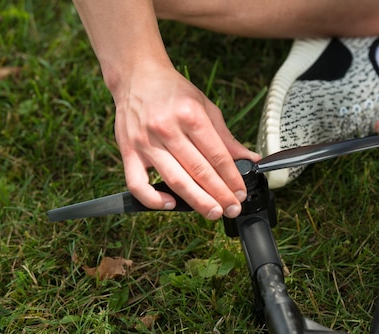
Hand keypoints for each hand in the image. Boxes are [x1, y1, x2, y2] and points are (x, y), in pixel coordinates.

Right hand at [112, 63, 260, 219]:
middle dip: (219, 194)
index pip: (217, 154)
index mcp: (190, 115)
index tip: (240, 193)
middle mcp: (167, 128)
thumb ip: (226, 137)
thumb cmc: (173, 93)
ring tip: (213, 212)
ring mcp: (145, 142)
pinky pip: (137, 184)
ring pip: (174, 180)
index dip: (232, 178)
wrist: (137, 76)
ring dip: (196, 200)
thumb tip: (250, 158)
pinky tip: (171, 204)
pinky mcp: (128, 152)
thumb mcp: (205, 107)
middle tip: (232, 208)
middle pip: (198, 170)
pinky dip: (154, 199)